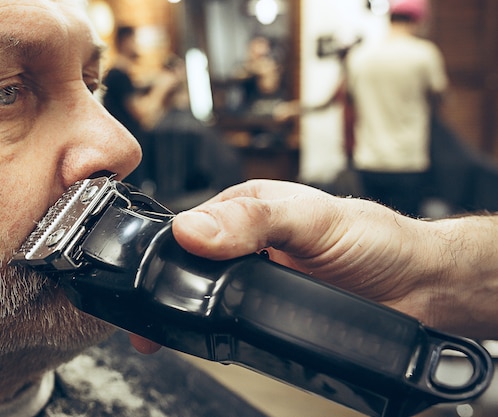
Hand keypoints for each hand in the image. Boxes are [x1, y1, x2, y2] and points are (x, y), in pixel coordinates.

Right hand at [171, 180, 439, 324]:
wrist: (417, 287)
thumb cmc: (375, 240)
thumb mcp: (312, 220)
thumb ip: (255, 220)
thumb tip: (195, 229)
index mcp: (250, 205)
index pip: (193, 224)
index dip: (171, 249)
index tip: (154, 276)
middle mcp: (249, 238)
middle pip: (194, 260)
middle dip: (174, 285)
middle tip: (156, 316)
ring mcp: (258, 274)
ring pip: (208, 291)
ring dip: (192, 308)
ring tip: (171, 329)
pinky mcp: (269, 306)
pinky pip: (231, 317)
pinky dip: (217, 327)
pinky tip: (211, 335)